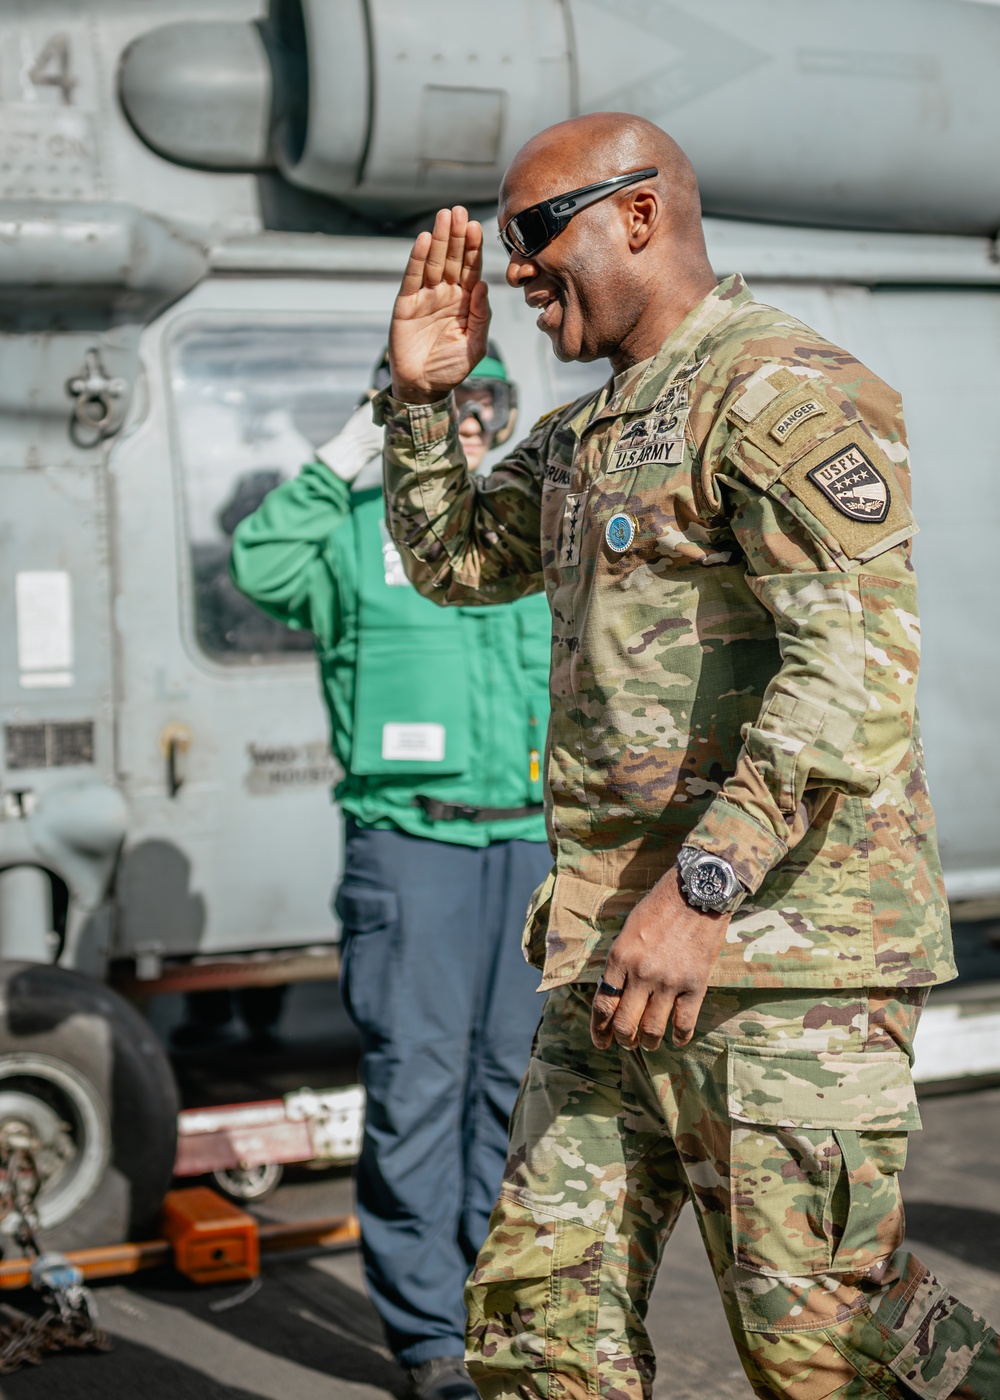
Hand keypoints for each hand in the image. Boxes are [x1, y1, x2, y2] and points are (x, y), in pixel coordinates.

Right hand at [389, 206, 490, 403]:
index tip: (477, 227)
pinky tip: (424, 240)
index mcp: (466, 301)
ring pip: (434, 262)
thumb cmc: (451, 368)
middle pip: (452, 259)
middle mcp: (446, 294)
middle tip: (459, 211)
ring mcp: (425, 297)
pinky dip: (418, 259)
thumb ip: (482, 317)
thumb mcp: (475, 345)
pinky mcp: (406, 304)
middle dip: (456, 235)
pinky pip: (413, 278)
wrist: (424, 388)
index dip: (473, 248)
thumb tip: (484, 285)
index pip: (471, 269)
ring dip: (438, 239)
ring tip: (444, 217)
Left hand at [591, 867, 729, 1052]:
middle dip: (623, 1039)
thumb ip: (620, 962)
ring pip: (653, 1029)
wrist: (698, 892)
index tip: (600, 1041)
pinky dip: (680, 1036)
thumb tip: (613, 993)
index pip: (603, 1004)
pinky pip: (684, 1022)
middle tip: (626, 1043)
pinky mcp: (695, 984)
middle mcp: (641, 973)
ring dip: (649, 1043)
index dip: (599, 1028)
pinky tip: (678, 1039)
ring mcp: (669, 981)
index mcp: (620, 957)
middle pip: (625, 1023)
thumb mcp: (629, 929)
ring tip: (649, 1044)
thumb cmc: (660, 906)